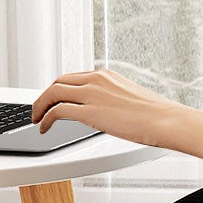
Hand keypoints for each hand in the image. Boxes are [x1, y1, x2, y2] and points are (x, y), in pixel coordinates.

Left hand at [31, 68, 182, 145]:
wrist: (166, 121)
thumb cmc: (156, 116)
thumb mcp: (131, 99)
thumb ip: (113, 101)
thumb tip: (107, 113)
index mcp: (106, 75)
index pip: (73, 77)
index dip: (59, 89)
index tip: (54, 100)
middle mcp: (96, 79)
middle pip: (58, 81)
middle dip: (44, 96)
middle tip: (39, 109)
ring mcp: (92, 93)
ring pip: (52, 92)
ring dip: (39, 106)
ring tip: (36, 119)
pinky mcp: (90, 111)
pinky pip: (57, 111)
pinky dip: (45, 118)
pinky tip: (43, 127)